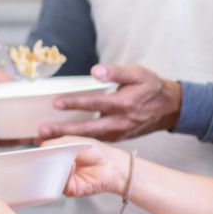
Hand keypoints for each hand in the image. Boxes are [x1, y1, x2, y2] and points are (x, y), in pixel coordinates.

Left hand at [39, 64, 181, 140]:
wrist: (170, 107)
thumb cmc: (150, 87)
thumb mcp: (137, 73)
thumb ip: (115, 72)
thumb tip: (95, 71)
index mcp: (125, 104)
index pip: (96, 103)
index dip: (76, 103)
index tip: (56, 103)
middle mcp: (121, 122)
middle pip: (89, 128)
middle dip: (65, 131)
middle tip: (43, 131)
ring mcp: (119, 133)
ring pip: (90, 138)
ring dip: (68, 139)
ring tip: (45, 139)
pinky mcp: (117, 138)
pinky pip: (96, 141)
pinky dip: (79, 142)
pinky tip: (61, 141)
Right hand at [44, 136, 131, 198]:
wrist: (113, 165)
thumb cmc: (96, 152)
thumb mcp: (70, 141)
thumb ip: (54, 144)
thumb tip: (40, 148)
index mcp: (57, 157)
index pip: (42, 157)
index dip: (38, 154)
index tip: (35, 150)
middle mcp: (59, 169)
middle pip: (44, 168)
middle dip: (43, 162)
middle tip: (43, 156)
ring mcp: (64, 180)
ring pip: (51, 177)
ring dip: (54, 168)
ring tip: (59, 159)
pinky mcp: (71, 190)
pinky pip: (62, 184)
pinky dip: (65, 175)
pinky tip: (70, 165)